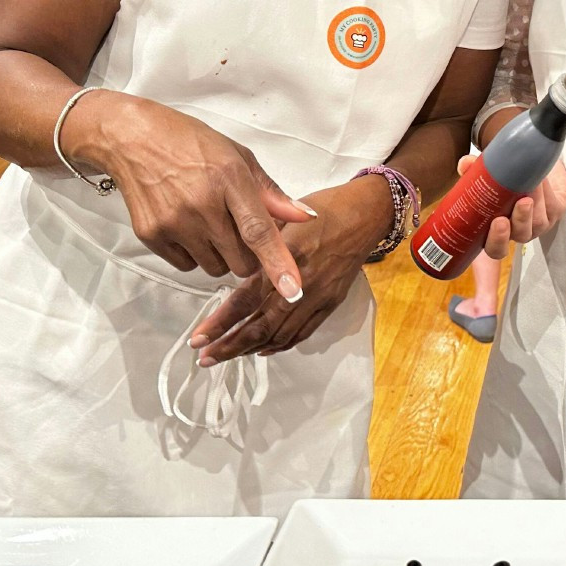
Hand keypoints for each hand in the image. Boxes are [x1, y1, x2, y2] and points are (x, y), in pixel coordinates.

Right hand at [65, 92, 313, 294]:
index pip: (259, 231)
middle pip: (240, 262)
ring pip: (214, 268)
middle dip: (248, 256)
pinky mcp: (151, 235)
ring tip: (209, 223)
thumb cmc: (192, 144)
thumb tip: (306, 216)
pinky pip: (186, 265)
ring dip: (220, 256)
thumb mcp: (238, 157)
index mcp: (229, 180)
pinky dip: (193, 254)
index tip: (293, 289)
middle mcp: (201, 206)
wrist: (133, 139)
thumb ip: (271, 193)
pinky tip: (187, 226)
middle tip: (240, 232)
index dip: (278, 263)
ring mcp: (173, 223)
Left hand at [188, 178, 390, 363]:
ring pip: (281, 336)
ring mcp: (319, 297)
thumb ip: (257, 241)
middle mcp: (303, 284)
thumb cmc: (325, 209)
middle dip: (230, 346)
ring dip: (251, 349)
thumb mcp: (283, 215)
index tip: (198, 337)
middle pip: (262, 327)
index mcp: (286, 258)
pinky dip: (280, 345)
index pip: (247, 300)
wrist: (366, 214)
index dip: (221, 323)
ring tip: (226, 355)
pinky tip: (262, 348)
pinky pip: (303, 333)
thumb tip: (227, 258)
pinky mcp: (331, 302)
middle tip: (205, 356)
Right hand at [473, 158, 565, 259]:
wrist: (538, 165)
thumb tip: (465, 165)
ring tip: (527, 184)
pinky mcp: (556, 211)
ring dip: (530, 204)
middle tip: (503, 218)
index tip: (496, 223)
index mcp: (499, 229)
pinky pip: (550, 206)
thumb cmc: (510, 176)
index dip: (495, 242)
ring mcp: (539, 224)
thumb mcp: (490, 172)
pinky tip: (539, 178)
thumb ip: (475, 169)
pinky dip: (544, 191)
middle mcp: (519, 231)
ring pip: (536, 223)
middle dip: (509, 229)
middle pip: (517, 239)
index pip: (494, 248)